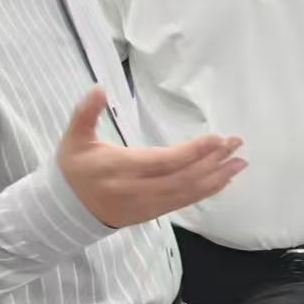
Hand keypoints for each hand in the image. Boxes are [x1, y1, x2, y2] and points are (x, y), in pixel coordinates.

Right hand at [57, 87, 244, 228]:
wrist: (63, 212)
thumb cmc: (72, 169)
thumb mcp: (73, 139)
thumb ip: (86, 113)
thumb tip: (99, 88)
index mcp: (118, 169)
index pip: (162, 162)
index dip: (192, 153)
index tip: (217, 139)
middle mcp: (135, 190)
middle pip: (181, 179)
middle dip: (213, 162)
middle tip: (237, 145)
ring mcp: (145, 206)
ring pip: (186, 194)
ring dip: (216, 178)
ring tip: (239, 163)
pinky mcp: (151, 214)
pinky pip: (182, 203)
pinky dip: (205, 191)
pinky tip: (222, 180)